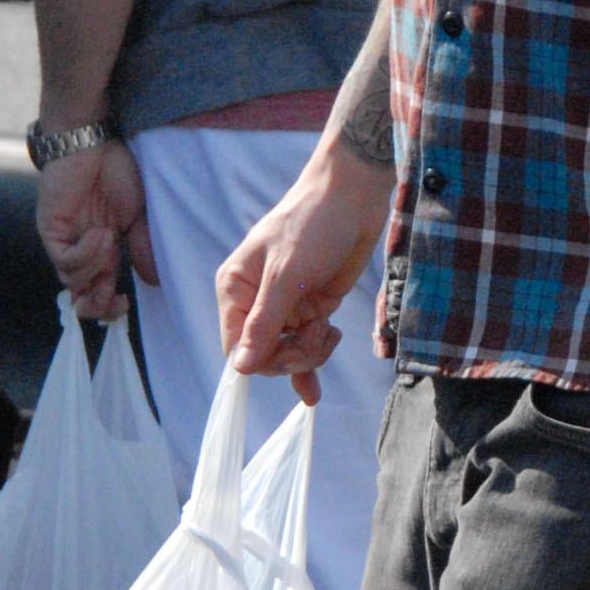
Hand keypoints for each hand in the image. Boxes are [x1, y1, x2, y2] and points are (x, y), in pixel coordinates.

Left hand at [36, 140, 156, 318]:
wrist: (94, 140)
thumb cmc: (117, 169)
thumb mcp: (139, 214)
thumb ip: (142, 246)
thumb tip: (152, 281)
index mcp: (103, 247)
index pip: (100, 289)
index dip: (110, 305)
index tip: (126, 301)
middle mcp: (82, 248)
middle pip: (79, 295)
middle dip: (96, 306)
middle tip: (114, 300)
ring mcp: (65, 239)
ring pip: (72, 281)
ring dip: (95, 267)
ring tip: (110, 238)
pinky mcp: (52, 229)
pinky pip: (64, 260)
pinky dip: (85, 254)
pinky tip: (100, 234)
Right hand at [217, 143, 393, 408]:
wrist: (353, 198)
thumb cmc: (312, 225)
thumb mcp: (286, 275)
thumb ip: (264, 323)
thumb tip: (241, 370)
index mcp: (236, 289)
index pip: (236, 347)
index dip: (262, 360)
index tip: (289, 354)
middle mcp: (256, 301)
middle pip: (265, 356)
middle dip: (293, 355)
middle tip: (319, 336)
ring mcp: (286, 306)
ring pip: (289, 353)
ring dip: (311, 353)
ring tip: (329, 332)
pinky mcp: (313, 307)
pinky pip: (307, 345)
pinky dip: (311, 363)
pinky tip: (311, 392)